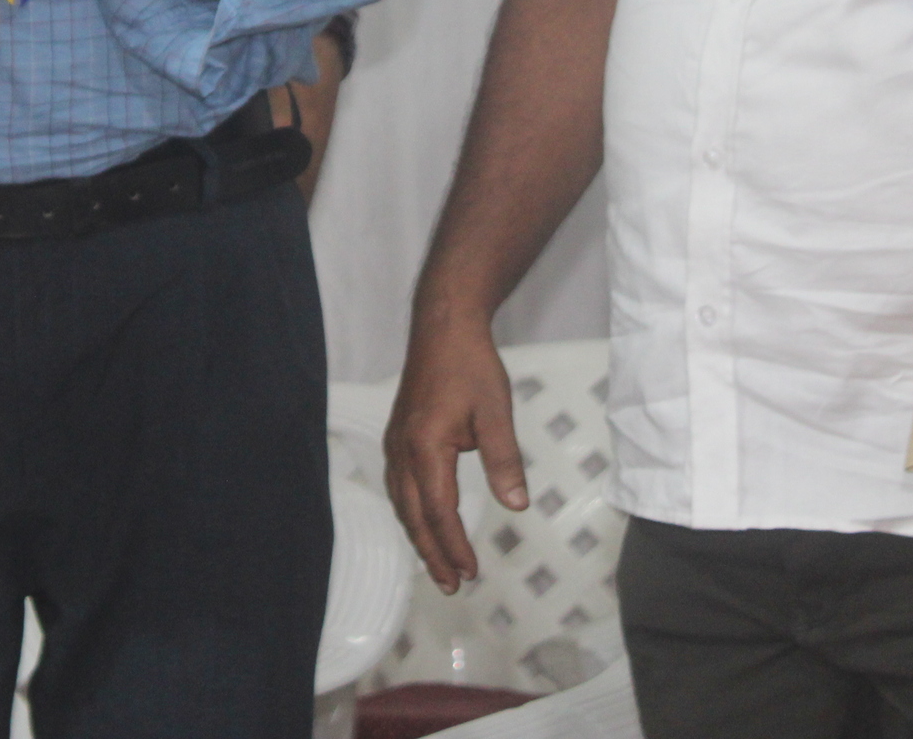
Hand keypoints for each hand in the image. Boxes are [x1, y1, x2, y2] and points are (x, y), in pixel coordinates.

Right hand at [384, 309, 529, 592]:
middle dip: (432, 553)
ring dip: (420, 536)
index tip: (470, 573)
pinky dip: (411, 512)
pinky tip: (423, 519)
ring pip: (402, 503)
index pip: (439, 511)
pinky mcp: (398, 435)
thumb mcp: (496, 412)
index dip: (454, 546)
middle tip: (451, 586)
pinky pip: (399, 486)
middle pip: (414, 516)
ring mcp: (395, 443)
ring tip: (438, 563)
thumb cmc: (471, 365)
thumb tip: (516, 505)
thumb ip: (504, 461)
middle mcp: (402, 450)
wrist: (442, 326)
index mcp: (425, 448)